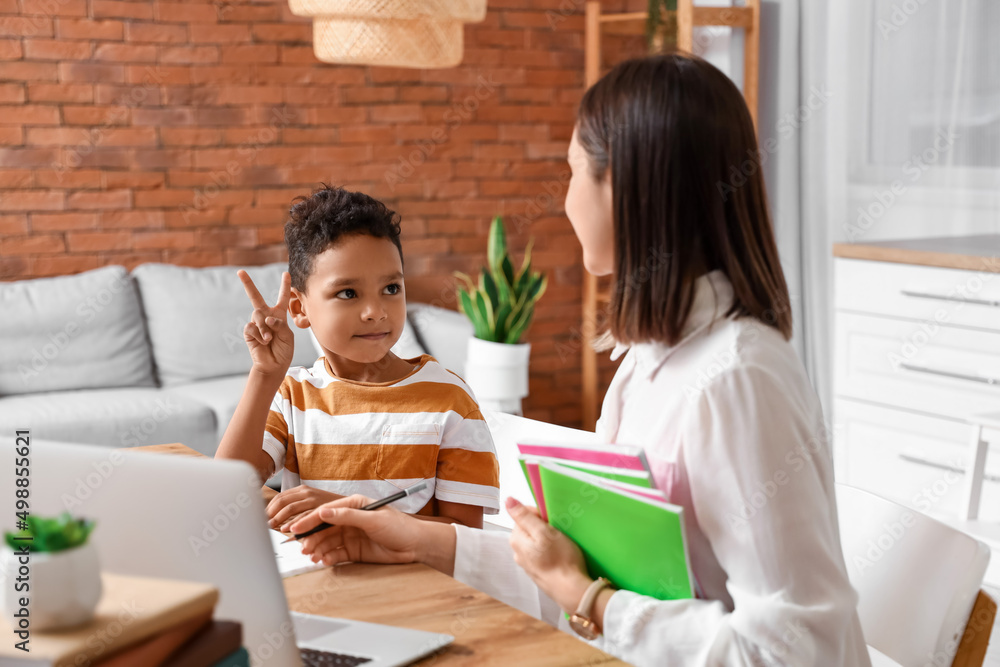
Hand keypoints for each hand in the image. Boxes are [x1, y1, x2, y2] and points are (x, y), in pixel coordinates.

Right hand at [238, 270, 294, 377]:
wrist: (274, 364)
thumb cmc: (284, 350)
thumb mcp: (288, 336)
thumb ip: (280, 324)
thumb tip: (266, 318)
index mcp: (279, 315)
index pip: (282, 297)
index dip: (285, 286)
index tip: (286, 273)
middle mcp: (266, 316)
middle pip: (255, 297)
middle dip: (247, 284)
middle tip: (240, 272)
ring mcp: (256, 323)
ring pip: (257, 315)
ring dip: (264, 328)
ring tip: (269, 339)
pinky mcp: (249, 332)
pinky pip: (252, 327)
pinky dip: (260, 335)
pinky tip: (263, 342)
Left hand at [266, 486, 343, 531]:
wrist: (349, 506)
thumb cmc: (327, 507)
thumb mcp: (310, 502)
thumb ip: (296, 506)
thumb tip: (275, 518)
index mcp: (302, 489)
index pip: (280, 497)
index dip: (269, 508)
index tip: (261, 518)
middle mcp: (306, 492)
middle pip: (282, 501)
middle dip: (270, 513)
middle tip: (263, 524)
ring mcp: (313, 499)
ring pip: (290, 507)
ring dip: (278, 518)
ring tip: (271, 527)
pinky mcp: (320, 508)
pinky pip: (303, 515)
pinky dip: (293, 523)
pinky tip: (286, 529)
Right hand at [288, 494, 425, 566]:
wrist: (415, 546)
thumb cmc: (399, 526)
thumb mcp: (373, 519)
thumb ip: (348, 516)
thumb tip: (324, 512)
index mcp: (353, 505)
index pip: (326, 512)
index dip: (309, 520)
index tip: (295, 529)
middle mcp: (350, 520)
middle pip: (324, 529)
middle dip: (312, 538)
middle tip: (303, 548)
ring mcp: (351, 536)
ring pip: (327, 542)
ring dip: (318, 549)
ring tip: (312, 557)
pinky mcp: (354, 551)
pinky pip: (336, 554)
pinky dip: (328, 558)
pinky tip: (324, 561)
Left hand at [507, 497, 592, 613]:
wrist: (571, 590)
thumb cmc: (560, 559)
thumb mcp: (544, 532)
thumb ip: (524, 516)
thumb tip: (508, 500)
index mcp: (516, 539)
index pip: (524, 515)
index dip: (540, 514)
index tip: (552, 522)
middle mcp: (517, 552)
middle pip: (529, 528)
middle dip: (543, 527)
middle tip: (558, 533)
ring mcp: (527, 563)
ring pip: (536, 541)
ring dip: (547, 539)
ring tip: (561, 545)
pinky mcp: (537, 571)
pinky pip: (541, 554)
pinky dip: (549, 552)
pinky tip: (559, 556)